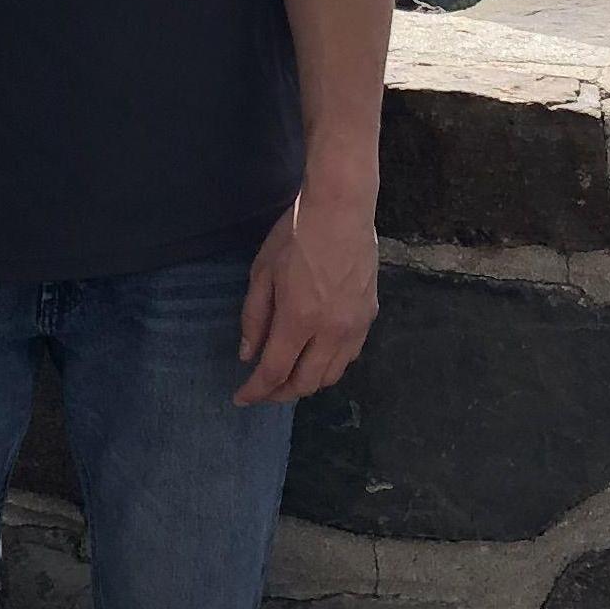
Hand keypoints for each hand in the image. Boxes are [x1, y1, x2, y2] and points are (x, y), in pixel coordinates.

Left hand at [234, 188, 378, 405]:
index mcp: (299, 319)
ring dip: (306, 383)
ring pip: (331, 376)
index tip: (240, 398)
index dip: (255, 391)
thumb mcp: (262, 272)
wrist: (341, 209)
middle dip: (279, 393)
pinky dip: (328, 366)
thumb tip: (248, 356)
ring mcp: (354, 326)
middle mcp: (331, 331)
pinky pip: (349, 357)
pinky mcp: (369, 317)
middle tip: (262, 390)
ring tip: (287, 376)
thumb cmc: (295, 234)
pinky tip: (315, 356)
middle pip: (306, 383)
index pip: (274, 372)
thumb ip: (254, 318)